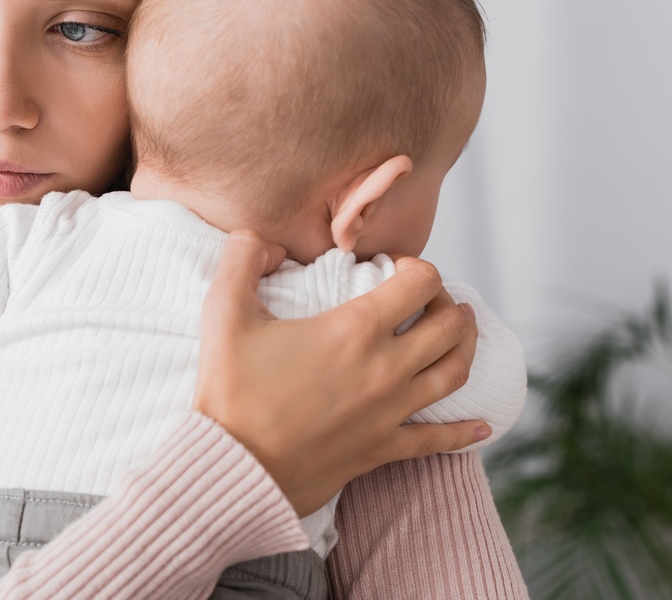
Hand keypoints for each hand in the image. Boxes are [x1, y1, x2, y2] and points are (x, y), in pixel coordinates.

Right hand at [193, 231, 485, 515]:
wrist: (232, 465)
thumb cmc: (229, 390)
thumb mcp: (223, 312)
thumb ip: (242, 257)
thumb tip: (263, 239)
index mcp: (354, 329)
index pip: (420, 282)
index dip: (416, 266)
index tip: (394, 268)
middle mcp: (385, 368)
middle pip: (450, 325)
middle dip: (447, 302)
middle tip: (428, 298)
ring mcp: (389, 412)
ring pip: (455, 373)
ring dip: (466, 347)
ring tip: (460, 333)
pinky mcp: (382, 449)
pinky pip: (439, 439)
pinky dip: (466, 431)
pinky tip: (483, 424)